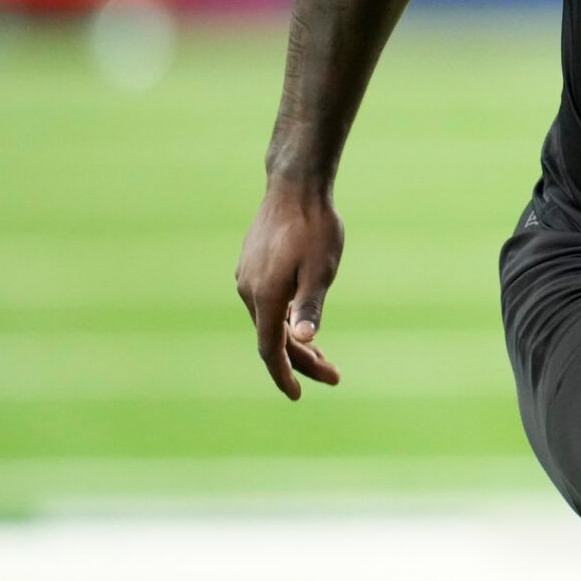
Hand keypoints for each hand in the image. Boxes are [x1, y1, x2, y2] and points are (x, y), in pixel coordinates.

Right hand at [235, 182, 344, 399]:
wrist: (295, 185)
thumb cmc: (315, 227)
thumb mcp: (321, 269)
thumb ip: (311, 306)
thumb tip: (304, 341)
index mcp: (265, 296)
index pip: (270, 350)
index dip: (284, 375)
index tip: (299, 395)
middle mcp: (248, 290)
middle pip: (272, 339)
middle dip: (301, 362)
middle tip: (334, 375)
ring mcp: (247, 276)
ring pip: (268, 321)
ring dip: (293, 341)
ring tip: (323, 356)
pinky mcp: (251, 265)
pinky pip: (265, 304)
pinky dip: (284, 320)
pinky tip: (300, 322)